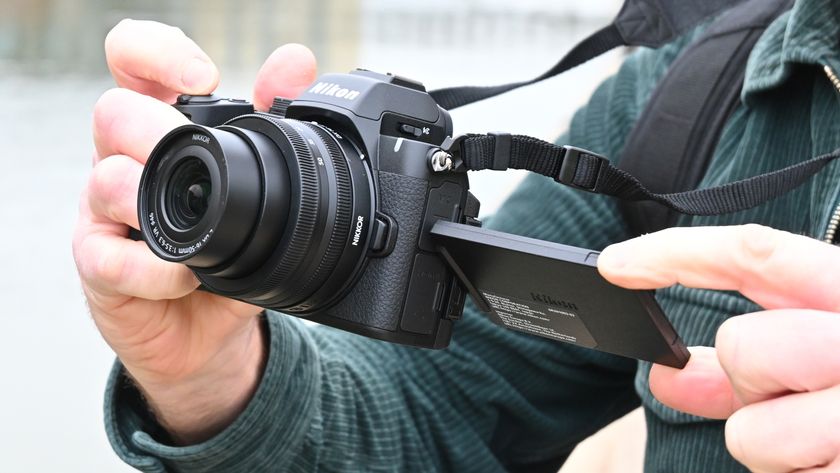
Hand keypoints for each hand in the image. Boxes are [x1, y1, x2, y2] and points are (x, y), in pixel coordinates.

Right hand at [73, 19, 316, 442]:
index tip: (201, 78)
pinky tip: (188, 276)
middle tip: (198, 152)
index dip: (155, 54)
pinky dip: (155, 269)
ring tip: (201, 228)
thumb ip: (272, 122)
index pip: (132, 62)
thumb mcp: (260, 187)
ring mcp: (106, 215)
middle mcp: (126, 161)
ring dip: (156, 200)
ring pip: (106, 181)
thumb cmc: (232, 247)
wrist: (213, 328)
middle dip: (159, 128)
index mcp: (161, 127)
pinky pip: (110, 258)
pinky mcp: (100, 269)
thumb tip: (296, 62)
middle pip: (114, 113)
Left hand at [598, 224, 839, 471]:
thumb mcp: (832, 352)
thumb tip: (671, 372)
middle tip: (804, 392)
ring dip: (777, 447)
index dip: (676, 253)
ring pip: (752, 438)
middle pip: (747, 349)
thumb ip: (753, 359)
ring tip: (831, 440)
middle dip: (753, 380)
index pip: (758, 253)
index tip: (615, 264)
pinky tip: (836, 459)